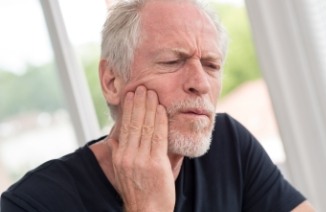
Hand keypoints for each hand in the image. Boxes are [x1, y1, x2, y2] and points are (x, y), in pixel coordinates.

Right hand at [107, 86, 174, 211]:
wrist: (147, 211)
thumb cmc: (138, 190)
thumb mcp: (122, 171)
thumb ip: (120, 152)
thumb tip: (116, 137)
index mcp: (119, 156)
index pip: (124, 127)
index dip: (128, 109)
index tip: (131, 95)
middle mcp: (127, 156)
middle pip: (133, 123)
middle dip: (138, 103)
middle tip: (142, 87)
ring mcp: (141, 159)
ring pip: (145, 127)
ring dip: (149, 107)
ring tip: (151, 93)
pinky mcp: (155, 163)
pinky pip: (158, 136)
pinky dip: (159, 121)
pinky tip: (161, 109)